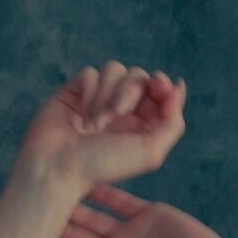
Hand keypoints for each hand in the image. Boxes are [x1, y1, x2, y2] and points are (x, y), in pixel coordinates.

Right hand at [15, 61, 186, 189]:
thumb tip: (179, 86)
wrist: (58, 167)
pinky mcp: (75, 91)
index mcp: (142, 124)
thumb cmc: (103, 165)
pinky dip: (90, 93)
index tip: (159, 85)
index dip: (161, 83)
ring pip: (115, 69)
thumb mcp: (151, 151)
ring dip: (109, 95)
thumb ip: (172, 121)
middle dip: (131, 91)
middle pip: (139, 76)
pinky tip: (81, 117)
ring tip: (96, 124)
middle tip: (119, 113)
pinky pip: (91, 73)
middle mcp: (121, 110)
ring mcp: (97, 99)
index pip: (159, 91)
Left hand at [38, 183, 237, 237]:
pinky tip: (83, 171)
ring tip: (50, 183)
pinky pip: (119, 199)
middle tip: (28, 202)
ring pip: (94, 215)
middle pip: (76, 236)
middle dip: (53, 221)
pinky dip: (104, 186)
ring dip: (74, 201)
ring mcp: (129, 235)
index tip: (18, 235)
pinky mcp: (147, 215)